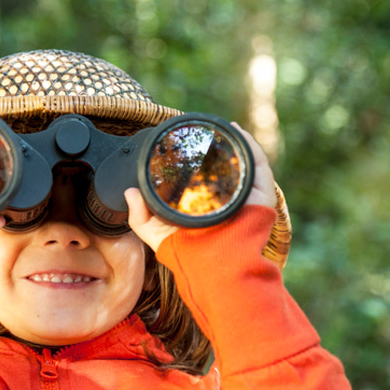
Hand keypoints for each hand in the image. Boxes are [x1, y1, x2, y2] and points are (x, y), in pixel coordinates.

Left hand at [125, 123, 276, 251]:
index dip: (198, 162)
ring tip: (223, 126)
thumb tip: (129, 192)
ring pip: (243, 164)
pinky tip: (237, 132)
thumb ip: (139, 215)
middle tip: (205, 133)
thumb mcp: (155, 233)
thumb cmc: (186, 252)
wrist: (209, 264)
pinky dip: (250, 147)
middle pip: (226, 170)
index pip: (205, 180)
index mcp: (206, 208)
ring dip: (235, 143)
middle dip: (219, 149)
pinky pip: (259, 167)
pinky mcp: (260, 196)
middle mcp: (226, 201)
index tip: (187, 145)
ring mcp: (244, 197)